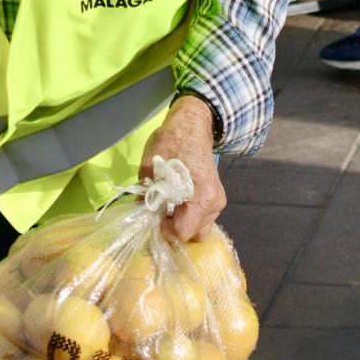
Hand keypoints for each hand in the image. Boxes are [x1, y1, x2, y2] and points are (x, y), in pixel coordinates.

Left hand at [139, 95, 225, 242]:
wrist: (193, 125)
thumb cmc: (172, 141)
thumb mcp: (150, 166)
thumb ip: (145, 193)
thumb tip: (141, 213)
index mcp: (201, 196)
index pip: (182, 232)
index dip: (164, 229)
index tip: (155, 215)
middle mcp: (214, 203)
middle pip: (194, 235)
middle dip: (175, 228)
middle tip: (162, 213)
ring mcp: (218, 201)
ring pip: (200, 228)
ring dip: (183, 222)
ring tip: (169, 205)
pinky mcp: (216, 197)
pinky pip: (203, 218)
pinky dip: (189, 215)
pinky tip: (179, 201)